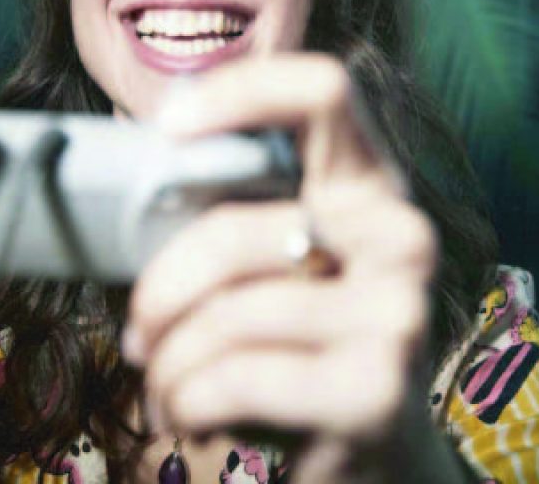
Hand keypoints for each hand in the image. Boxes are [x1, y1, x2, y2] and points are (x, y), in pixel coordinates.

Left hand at [123, 53, 437, 481]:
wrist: (375, 455)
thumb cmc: (300, 346)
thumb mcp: (279, 269)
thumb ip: (240, 217)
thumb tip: (141, 180)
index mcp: (371, 188)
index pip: (325, 92)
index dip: (243, 91)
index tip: (170, 127)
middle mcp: (401, 236)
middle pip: (235, 230)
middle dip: (160, 291)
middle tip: (137, 332)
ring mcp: (398, 312)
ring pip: (229, 313)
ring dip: (168, 362)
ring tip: (162, 384)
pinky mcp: (377, 388)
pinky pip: (237, 376)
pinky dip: (187, 401)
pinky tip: (187, 416)